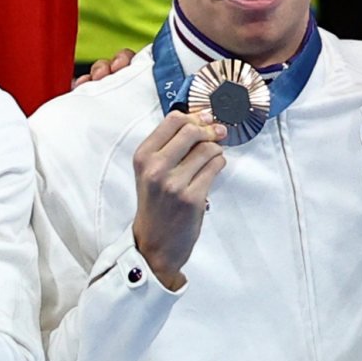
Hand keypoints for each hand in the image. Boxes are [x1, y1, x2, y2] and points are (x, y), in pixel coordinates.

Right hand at [128, 104, 223, 290]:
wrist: (155, 244)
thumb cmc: (155, 205)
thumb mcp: (149, 172)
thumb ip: (168, 147)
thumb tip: (201, 120)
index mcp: (142, 157)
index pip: (173, 120)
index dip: (194, 117)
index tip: (205, 120)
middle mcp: (155, 167)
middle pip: (192, 130)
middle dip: (209, 130)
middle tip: (217, 134)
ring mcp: (174, 183)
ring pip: (208, 149)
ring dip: (216, 150)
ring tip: (211, 159)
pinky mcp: (193, 197)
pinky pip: (215, 167)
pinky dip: (218, 165)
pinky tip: (211, 171)